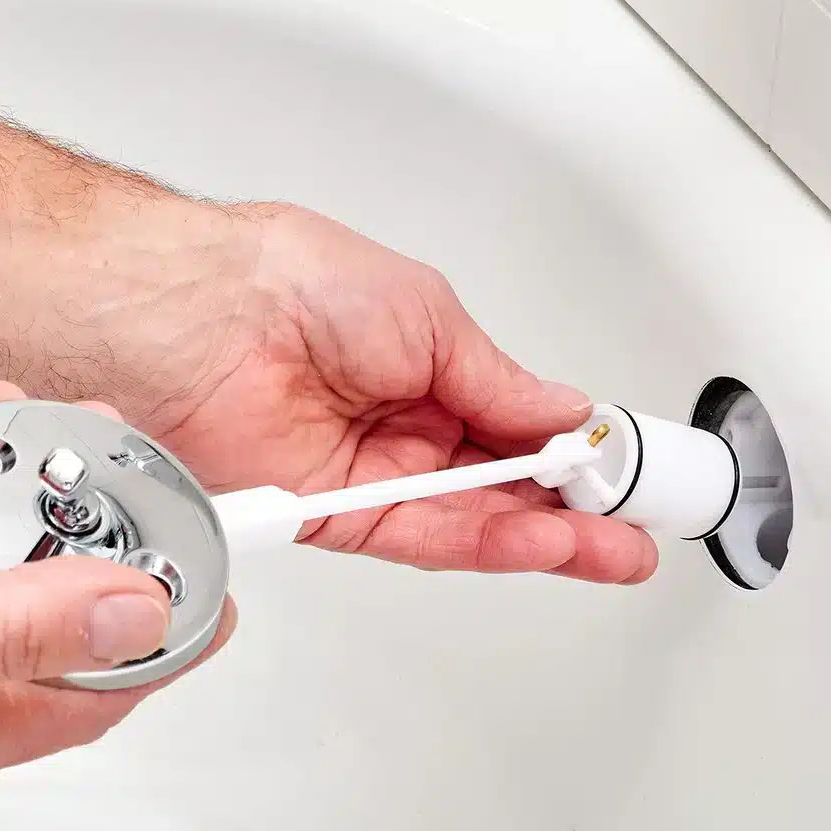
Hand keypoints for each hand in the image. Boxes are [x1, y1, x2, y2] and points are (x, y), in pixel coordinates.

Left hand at [126, 204, 658, 582]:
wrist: (197, 316)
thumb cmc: (292, 282)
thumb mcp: (429, 317)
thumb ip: (496, 383)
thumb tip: (563, 412)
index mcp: (426, 364)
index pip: (517, 423)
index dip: (573, 454)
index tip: (623, 474)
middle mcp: (399, 422)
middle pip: (501, 483)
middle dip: (574, 511)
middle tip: (634, 531)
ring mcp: (367, 470)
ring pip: (470, 520)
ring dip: (543, 537)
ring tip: (609, 548)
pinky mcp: (330, 512)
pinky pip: (419, 536)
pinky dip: (482, 542)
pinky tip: (538, 542)